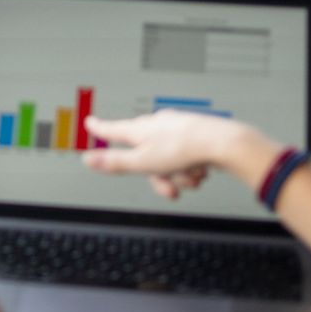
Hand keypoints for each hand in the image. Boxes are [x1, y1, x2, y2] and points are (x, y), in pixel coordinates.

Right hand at [83, 111, 279, 198]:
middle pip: (145, 157)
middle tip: (169, 188)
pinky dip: (190, 168)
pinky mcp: (192, 135)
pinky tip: (200, 170)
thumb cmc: (184, 149)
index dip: (99, 128)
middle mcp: (155, 126)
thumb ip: (115, 162)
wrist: (222, 143)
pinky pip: (183, 158)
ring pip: (166, 161)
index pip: (111, 129)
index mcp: (139, 129)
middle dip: (158, 177)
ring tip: (191, 177)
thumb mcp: (143, 162)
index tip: (89, 123)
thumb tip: (88, 159)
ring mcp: (174, 129)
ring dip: (178, 175)